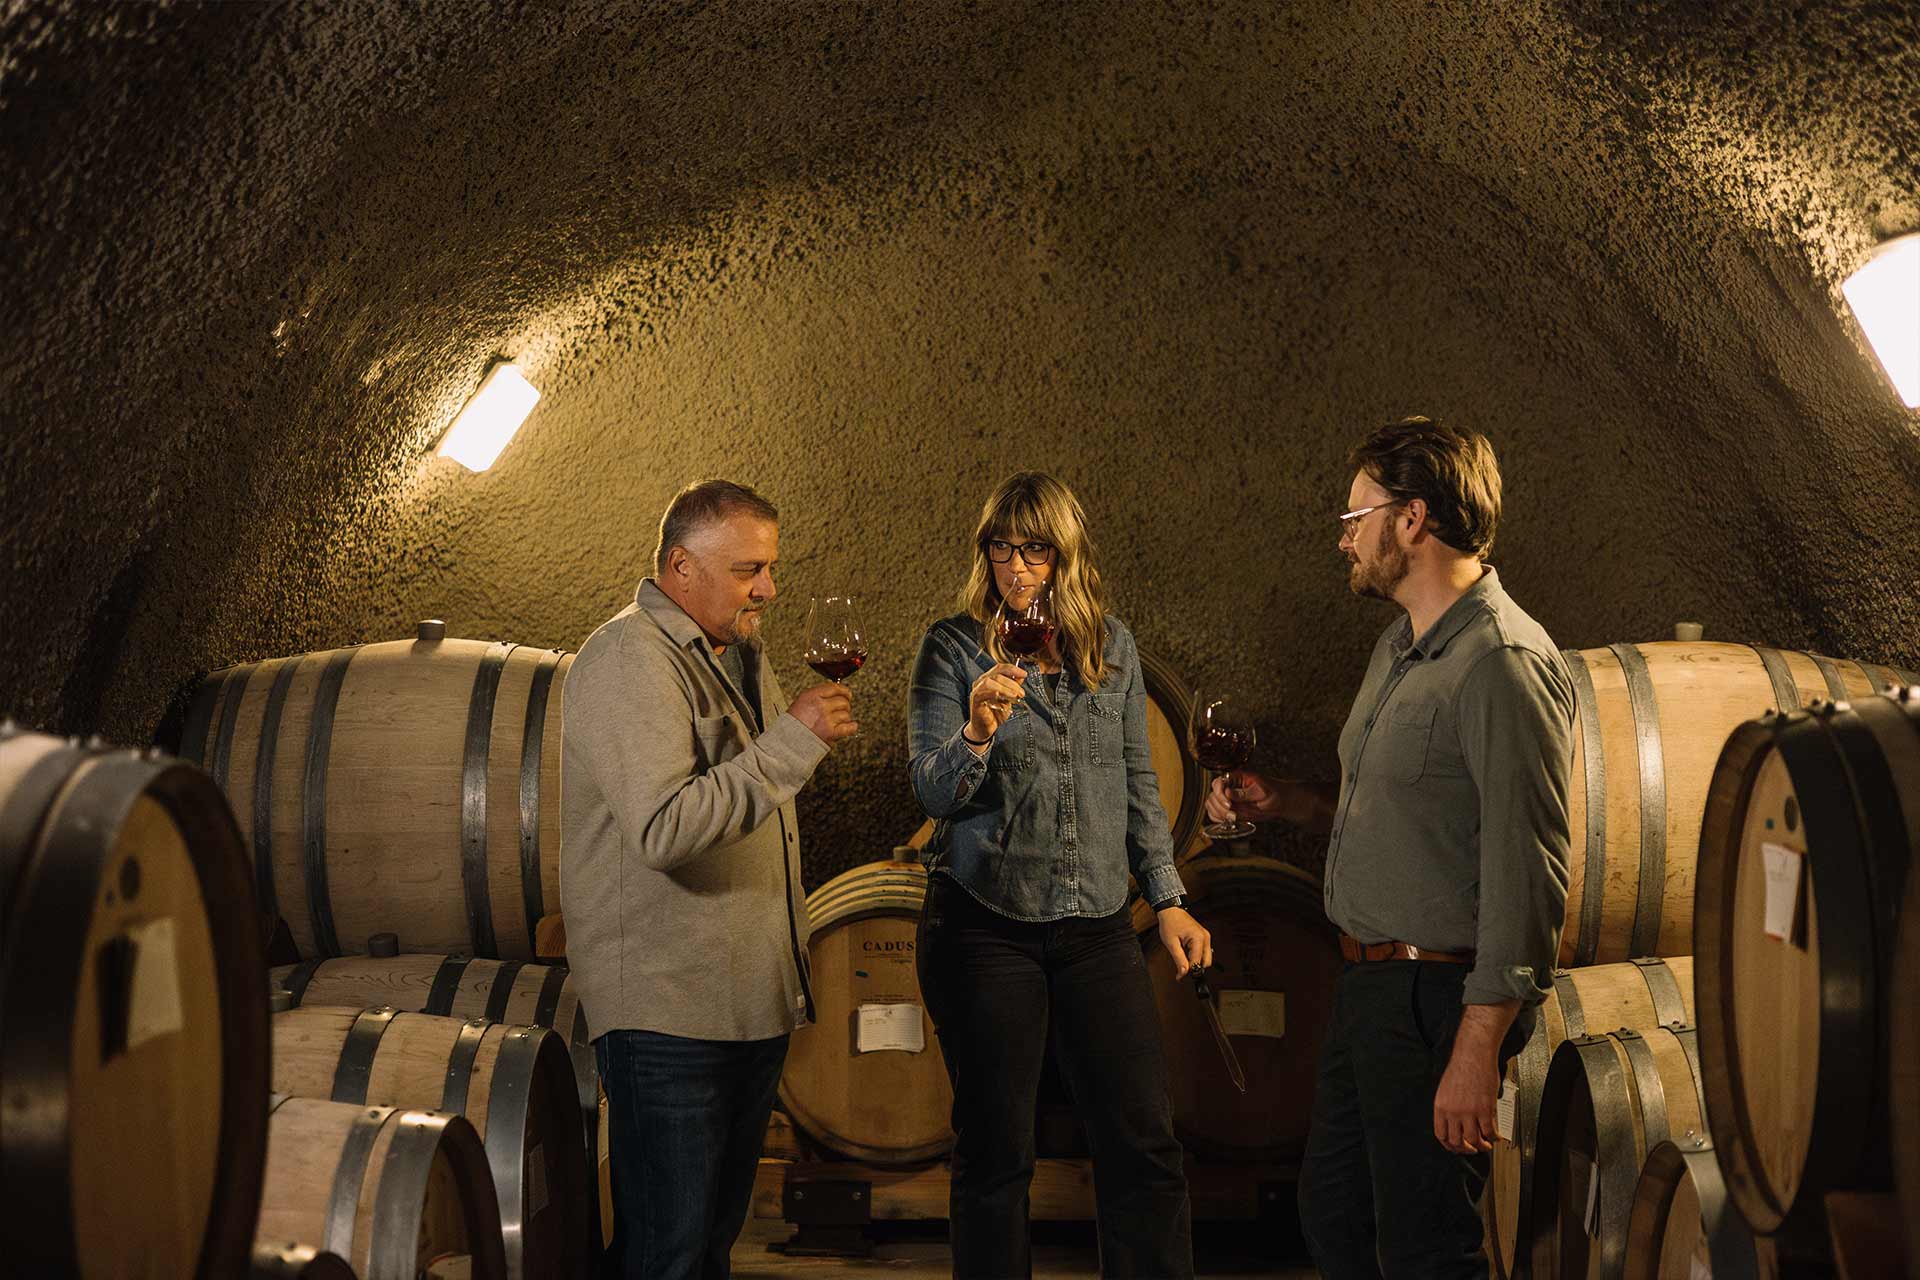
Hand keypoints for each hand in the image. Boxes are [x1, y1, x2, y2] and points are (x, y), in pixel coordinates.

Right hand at [789, 681, 858, 744]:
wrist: (787, 740)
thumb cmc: (793, 723)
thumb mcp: (802, 701)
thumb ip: (817, 694)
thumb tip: (834, 689)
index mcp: (811, 695)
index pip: (835, 688)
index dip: (844, 690)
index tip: (847, 693)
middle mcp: (820, 705)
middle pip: (843, 701)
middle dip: (844, 706)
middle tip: (841, 710)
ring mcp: (826, 719)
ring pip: (846, 715)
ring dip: (844, 718)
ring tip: (837, 722)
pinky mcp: (830, 732)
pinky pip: (849, 727)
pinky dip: (851, 727)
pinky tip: (851, 726)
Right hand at [966, 662, 1028, 744]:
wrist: (985, 729)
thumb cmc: (995, 713)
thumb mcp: (1009, 698)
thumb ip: (1013, 687)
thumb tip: (1021, 676)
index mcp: (989, 678)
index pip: (1000, 667)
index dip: (1013, 669)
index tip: (1024, 674)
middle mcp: (981, 681)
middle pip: (997, 674)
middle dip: (1012, 683)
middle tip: (1021, 693)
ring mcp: (977, 690)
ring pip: (991, 681)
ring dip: (1006, 687)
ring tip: (1015, 696)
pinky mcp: (975, 699)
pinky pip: (984, 692)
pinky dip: (996, 692)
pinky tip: (1004, 698)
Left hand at [1155, 906, 1212, 979]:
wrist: (1171, 910)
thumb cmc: (1170, 923)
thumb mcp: (1171, 943)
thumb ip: (1178, 959)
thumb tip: (1183, 973)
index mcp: (1198, 939)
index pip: (1197, 963)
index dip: (1188, 972)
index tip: (1179, 976)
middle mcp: (1205, 938)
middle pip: (1206, 963)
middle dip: (1195, 969)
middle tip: (1182, 971)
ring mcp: (1206, 937)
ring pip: (1206, 958)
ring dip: (1196, 963)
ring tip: (1183, 962)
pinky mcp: (1203, 937)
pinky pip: (1204, 952)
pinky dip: (1197, 957)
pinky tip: (1187, 956)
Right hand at [1206, 773, 1333, 832]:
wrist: (1282, 802)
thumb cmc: (1274, 792)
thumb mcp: (1261, 791)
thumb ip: (1244, 793)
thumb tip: (1228, 793)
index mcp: (1236, 777)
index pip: (1218, 782)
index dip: (1220, 794)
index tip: (1229, 804)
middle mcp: (1229, 786)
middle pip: (1213, 795)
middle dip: (1220, 807)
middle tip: (1232, 815)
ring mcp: (1228, 798)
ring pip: (1211, 804)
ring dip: (1218, 813)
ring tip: (1233, 818)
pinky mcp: (1229, 808)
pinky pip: (1215, 813)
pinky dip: (1218, 818)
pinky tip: (1227, 821)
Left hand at [1433, 1003, 1514, 1153]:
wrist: (1474, 1053)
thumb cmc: (1462, 1066)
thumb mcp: (1446, 1089)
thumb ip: (1449, 1107)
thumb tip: (1456, 1123)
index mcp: (1440, 1106)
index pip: (1441, 1135)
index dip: (1450, 1145)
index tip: (1457, 1148)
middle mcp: (1452, 1111)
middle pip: (1457, 1142)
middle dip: (1466, 1149)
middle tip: (1473, 1150)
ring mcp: (1468, 1112)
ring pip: (1474, 1140)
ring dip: (1482, 1146)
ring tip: (1486, 1145)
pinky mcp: (1484, 1109)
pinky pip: (1489, 1132)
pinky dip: (1494, 1138)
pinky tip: (1496, 1136)